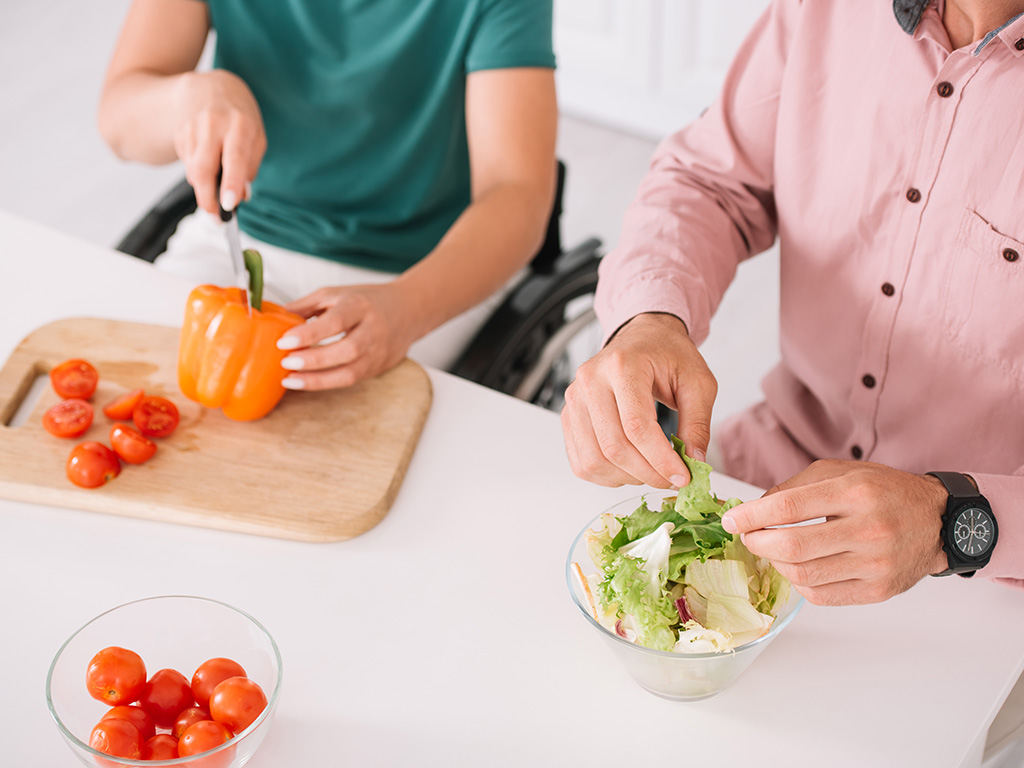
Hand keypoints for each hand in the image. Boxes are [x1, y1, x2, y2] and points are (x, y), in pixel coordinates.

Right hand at [172, 70, 265, 213]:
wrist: (208, 87)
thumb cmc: (239, 118)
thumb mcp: (255, 137)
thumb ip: (251, 166)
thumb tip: (242, 196)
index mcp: (240, 124)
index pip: (235, 158)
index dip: (231, 184)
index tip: (229, 206)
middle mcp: (213, 123)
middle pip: (203, 169)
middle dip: (208, 198)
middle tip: (216, 218)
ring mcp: (192, 127)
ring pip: (193, 171)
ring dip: (204, 187)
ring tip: (216, 187)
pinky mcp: (178, 133)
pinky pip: (187, 164)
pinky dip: (197, 172)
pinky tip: (206, 161)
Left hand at [276, 283, 420, 389]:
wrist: (408, 311)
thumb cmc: (368, 301)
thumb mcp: (336, 294)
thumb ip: (306, 306)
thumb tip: (272, 317)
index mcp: (360, 305)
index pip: (336, 321)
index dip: (309, 334)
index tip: (284, 341)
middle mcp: (373, 330)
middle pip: (346, 350)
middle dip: (314, 359)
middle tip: (286, 362)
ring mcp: (378, 352)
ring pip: (350, 372)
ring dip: (318, 379)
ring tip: (290, 380)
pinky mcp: (377, 368)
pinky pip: (351, 380)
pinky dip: (326, 383)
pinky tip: (305, 381)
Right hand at [560, 312, 716, 488]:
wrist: (643, 337)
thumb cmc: (668, 354)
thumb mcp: (698, 382)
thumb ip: (697, 424)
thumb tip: (694, 463)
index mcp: (623, 365)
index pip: (637, 426)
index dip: (661, 460)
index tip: (683, 476)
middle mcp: (591, 380)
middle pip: (613, 447)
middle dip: (647, 473)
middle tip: (671, 479)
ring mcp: (574, 398)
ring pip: (594, 459)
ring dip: (627, 478)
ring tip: (651, 471)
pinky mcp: (569, 415)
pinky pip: (581, 461)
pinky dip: (606, 476)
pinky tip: (629, 468)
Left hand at [721, 460, 949, 604]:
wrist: (938, 520)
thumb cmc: (883, 491)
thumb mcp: (840, 472)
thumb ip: (794, 488)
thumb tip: (753, 510)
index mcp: (856, 493)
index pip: (788, 508)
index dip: (752, 516)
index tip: (732, 519)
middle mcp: (868, 529)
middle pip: (792, 547)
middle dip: (757, 543)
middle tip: (748, 535)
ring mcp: (876, 564)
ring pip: (803, 576)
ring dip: (776, 564)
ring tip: (773, 550)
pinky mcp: (879, 590)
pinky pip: (822, 596)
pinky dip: (799, 583)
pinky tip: (799, 566)